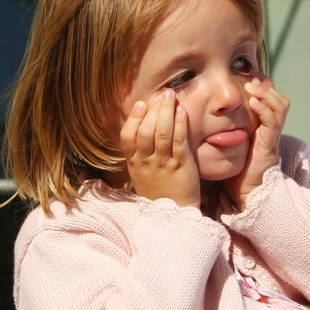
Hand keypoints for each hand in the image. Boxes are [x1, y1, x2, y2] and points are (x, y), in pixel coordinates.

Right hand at [119, 88, 200, 207]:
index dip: (133, 119)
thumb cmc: (160, 191)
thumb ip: (141, 153)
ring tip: (171, 96)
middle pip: (146, 131)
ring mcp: (163, 164)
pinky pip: (179, 141)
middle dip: (154, 109)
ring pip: (162, 133)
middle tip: (162, 93)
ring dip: (166, 112)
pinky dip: (180, 124)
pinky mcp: (181, 165)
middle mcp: (146, 162)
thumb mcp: (142, 173)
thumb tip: (143, 126)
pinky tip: (182, 111)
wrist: (174, 216)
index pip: (127, 138)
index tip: (140, 104)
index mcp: (134, 163)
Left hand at [225, 77, 289, 209]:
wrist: (244, 192)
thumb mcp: (230, 142)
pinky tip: (254, 102)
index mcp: (263, 126)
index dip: (262, 84)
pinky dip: (265, 110)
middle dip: (266, 85)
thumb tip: (203, 109)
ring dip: (267, 94)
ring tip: (253, 86)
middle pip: (279, 99)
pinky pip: (273, 123)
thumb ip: (224, 127)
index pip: (269, 99)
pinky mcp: (270, 145)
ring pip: (281, 107)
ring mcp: (272, 137)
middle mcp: (271, 129)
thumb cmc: (234, 169)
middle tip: (251, 75)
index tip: (247, 72)